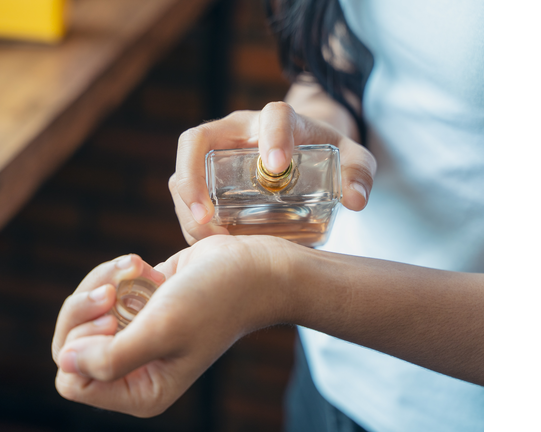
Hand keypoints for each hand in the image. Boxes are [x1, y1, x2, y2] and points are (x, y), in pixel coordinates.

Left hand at [52, 235, 300, 416]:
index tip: (112, 319)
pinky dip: (114, 273)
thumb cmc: (214, 301)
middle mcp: (134, 371)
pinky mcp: (135, 309)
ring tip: (135, 268)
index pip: (73, 380)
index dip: (81, 345)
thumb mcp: (162, 330)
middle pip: (70, 345)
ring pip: (82, 315)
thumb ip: (111, 357)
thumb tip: (66, 363)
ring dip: (102, 283)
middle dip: (85, 309)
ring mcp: (133, 338)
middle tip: (112, 291)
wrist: (249, 268)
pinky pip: (99, 292)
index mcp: (142, 392)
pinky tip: (143, 265)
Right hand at [168, 101, 376, 243]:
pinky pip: (185, 197)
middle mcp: (236, 133)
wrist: (302, 153)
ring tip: (204, 236)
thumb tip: (355, 200)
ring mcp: (214, 157)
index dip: (272, 136)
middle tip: (205, 214)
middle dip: (192, 177)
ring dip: (186, 206)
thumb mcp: (350, 157)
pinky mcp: (206, 181)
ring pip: (182, 172)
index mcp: (275, 120)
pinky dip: (191, 222)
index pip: (272, 117)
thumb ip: (358, 172)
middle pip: (196, 140)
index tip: (277, 166)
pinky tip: (208, 244)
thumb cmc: (323, 153)